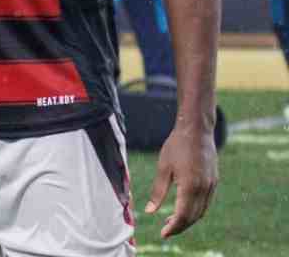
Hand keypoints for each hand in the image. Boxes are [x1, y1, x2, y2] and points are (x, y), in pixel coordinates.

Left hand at [146, 122, 218, 237]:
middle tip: (165, 229)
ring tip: (171, 220)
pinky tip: (183, 208)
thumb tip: (149, 211)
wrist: (196, 130)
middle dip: (180, 226)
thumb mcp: (163, 168)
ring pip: (201, 211)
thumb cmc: (176, 146)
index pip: (183, 215)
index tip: (163, 234)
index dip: (173, 227)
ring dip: (188, 219)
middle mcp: (204, 189)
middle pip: (193, 217)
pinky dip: (196, 210)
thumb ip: (158, 191)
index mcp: (190, 186)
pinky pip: (206, 202)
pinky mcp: (214, 181)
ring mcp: (211, 185)